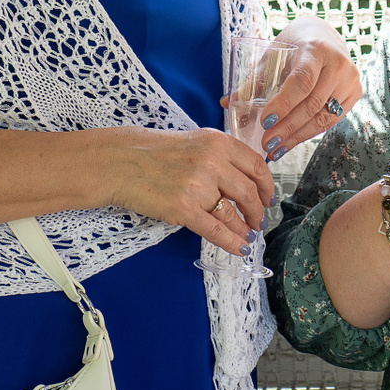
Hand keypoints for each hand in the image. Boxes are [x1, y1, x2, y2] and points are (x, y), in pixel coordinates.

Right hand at [101, 128, 276, 255]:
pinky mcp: (183, 209)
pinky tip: (239, 248)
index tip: (268, 198)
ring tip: (247, 236)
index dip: (267, 186)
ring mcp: (198, 187)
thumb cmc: (156, 152)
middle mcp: (212, 163)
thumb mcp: (196, 141)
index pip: (256, 166)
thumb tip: (248, 181)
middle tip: (258, 222)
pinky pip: (215, 231)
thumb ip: (222, 156)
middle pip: (248, 193)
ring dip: (244, 230)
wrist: (121, 163)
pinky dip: (231, 242)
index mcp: (217, 142)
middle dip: (257, 212)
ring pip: (232, 215)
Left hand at [233, 18, 362, 160]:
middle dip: (287, 127)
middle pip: (312, 103)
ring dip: (297, 136)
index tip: (264, 121)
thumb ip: (254, 79)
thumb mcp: (273, 55)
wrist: (324, 36)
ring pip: (322, 116)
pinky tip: (291, 142)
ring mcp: (350, 80)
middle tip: (266, 143)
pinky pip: (330, 120)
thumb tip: (227, 103)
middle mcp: (338, 64)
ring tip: (275, 149)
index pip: (302, 81)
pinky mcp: (354, 93)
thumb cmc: (294, 45)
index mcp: (316, 49)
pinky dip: (308, 133)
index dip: (284, 104)